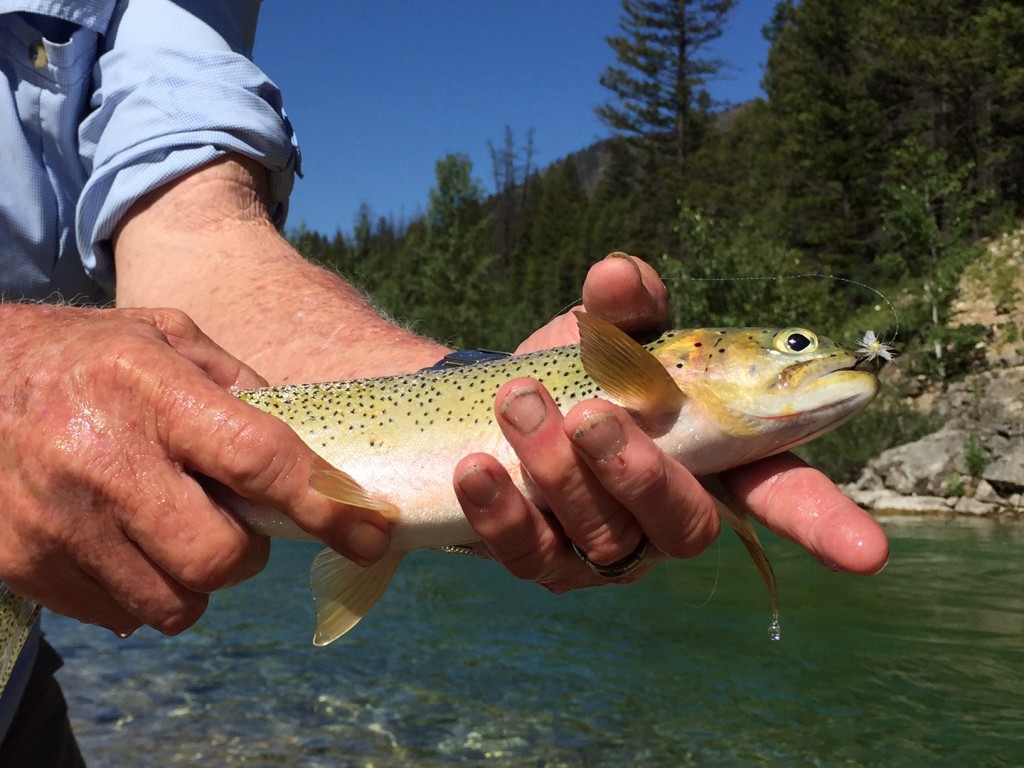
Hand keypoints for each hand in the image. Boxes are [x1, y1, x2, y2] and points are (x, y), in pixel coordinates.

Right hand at [0, 305, 390, 636]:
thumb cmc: (83, 355)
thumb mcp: (166, 336)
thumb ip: (239, 386)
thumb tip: (308, 446)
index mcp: (149, 387)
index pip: (258, 459)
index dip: (325, 503)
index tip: (370, 533)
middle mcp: (101, 457)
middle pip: (218, 555)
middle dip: (248, 552)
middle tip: (233, 522)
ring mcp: (56, 519)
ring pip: (173, 602)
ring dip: (196, 578)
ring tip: (174, 529)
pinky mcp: (24, 562)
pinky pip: (118, 614)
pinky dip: (142, 589)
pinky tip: (125, 540)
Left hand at [454, 254, 887, 590]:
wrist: (492, 402)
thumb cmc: (577, 367)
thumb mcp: (606, 332)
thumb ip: (626, 307)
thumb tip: (618, 275)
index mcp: (711, 457)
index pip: (781, 494)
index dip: (825, 523)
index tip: (867, 554)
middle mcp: (667, 514)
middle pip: (685, 525)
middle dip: (639, 471)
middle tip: (592, 412)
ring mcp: (607, 549)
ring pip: (604, 538)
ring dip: (558, 471)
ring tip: (517, 403)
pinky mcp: (543, 561)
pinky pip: (528, 555)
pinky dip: (502, 511)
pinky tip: (476, 467)